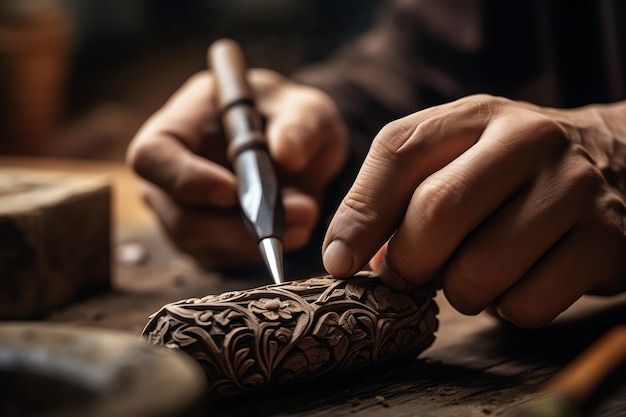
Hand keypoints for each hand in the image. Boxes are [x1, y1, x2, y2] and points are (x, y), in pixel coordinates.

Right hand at [127, 69, 347, 267]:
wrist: (293, 147)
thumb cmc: (286, 116)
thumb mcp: (306, 109)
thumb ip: (301, 124)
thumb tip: (289, 155)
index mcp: (174, 129)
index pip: (153, 158)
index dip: (186, 180)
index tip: (233, 191)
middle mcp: (167, 178)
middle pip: (181, 219)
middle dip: (240, 226)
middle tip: (300, 211)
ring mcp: (182, 215)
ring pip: (206, 246)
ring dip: (258, 240)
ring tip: (305, 213)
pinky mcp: (205, 243)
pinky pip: (226, 259)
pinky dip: (262, 250)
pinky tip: (293, 228)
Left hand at [322, 94, 625, 327]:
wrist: (616, 165)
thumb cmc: (508, 172)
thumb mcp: (454, 158)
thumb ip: (396, 195)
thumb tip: (344, 256)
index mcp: (474, 116)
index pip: (397, 153)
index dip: (358, 216)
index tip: (340, 263)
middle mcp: (526, 139)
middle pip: (437, 213)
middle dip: (408, 263)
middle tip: (410, 276)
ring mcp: (572, 188)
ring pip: (479, 271)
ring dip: (459, 293)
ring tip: (471, 274)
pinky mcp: (604, 241)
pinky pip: (526, 304)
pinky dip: (507, 309)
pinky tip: (518, 281)